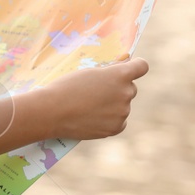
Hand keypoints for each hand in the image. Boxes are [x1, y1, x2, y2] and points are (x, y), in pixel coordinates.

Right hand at [0, 56, 148, 153]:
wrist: (53, 111)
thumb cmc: (67, 86)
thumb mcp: (89, 72)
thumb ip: (109, 72)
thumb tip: (122, 68)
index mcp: (120, 75)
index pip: (142, 66)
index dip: (135, 67)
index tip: (129, 68)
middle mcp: (126, 93)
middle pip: (130, 87)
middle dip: (118, 88)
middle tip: (97, 92)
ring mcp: (123, 112)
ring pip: (122, 105)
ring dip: (112, 105)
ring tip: (89, 106)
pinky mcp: (116, 128)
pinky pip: (119, 120)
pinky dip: (109, 119)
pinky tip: (92, 117)